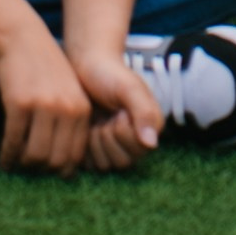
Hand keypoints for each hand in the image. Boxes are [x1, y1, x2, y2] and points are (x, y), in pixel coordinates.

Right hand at [0, 18, 97, 173]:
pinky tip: (4, 160)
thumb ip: (70, 124)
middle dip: (40, 170)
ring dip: (23, 165)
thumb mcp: (68, 93)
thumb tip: (63, 168)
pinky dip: (7, 156)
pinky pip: (13, 142)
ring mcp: (43, 106)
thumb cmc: (45, 70)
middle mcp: (66, 109)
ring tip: (17, 162)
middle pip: (55, 161)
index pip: (75, 156)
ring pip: (34, 156)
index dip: (59, 169)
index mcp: (81, 109)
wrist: (22, 39)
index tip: (46, 170)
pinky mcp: (19, 104)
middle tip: (29, 168)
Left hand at [66, 42, 165, 172]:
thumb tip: (151, 144)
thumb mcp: (128, 87)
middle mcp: (136, 141)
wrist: (84, 68)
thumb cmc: (108, 74)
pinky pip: (90, 165)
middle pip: (122, 162)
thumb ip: (144, 112)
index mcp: (150, 127)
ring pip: (105, 166)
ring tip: (96, 119)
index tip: (118, 110)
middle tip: (104, 114)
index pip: (138, 149)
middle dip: (107, 137)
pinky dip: (84, 148)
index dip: (122, 130)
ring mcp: (115, 148)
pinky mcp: (96, 151)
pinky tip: (86, 128)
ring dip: (95, 142)